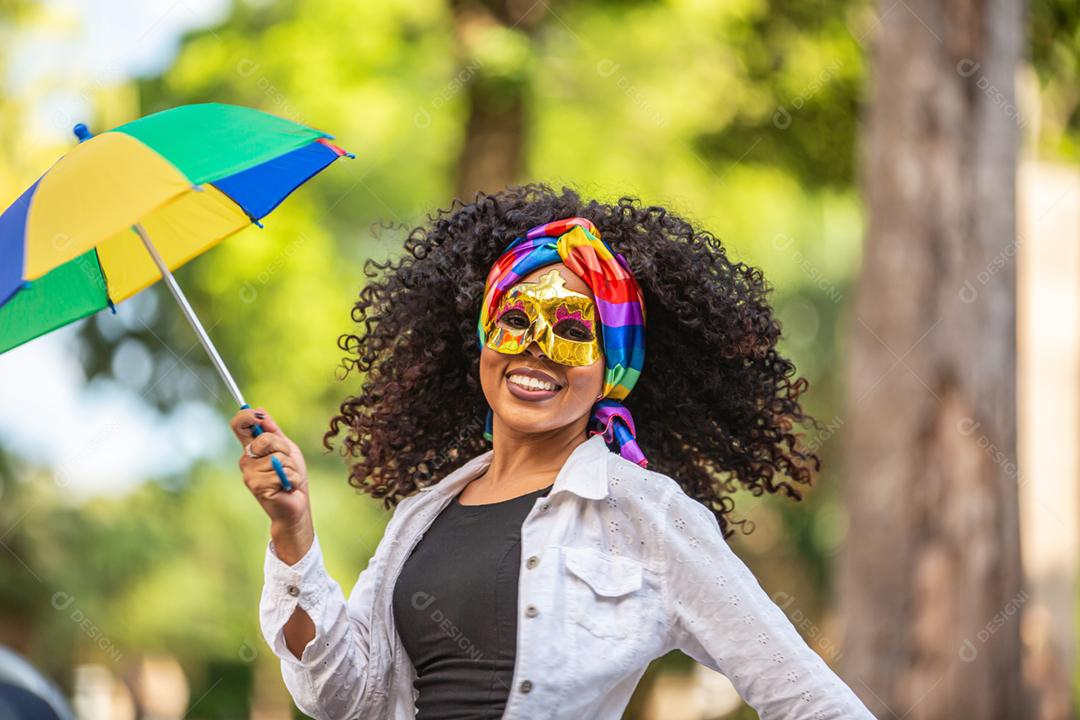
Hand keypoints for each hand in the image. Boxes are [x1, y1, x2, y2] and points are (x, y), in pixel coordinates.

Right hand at [230, 407, 312, 562]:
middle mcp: (246, 460)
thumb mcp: (287, 448)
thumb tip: (259, 410)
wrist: (297, 503)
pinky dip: (292, 478)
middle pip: (264, 439)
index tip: (257, 416)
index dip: (245, 416)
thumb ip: (273, 431)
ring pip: (276, 458)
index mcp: (252, 448)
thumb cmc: (291, 475)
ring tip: (287, 478)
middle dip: (283, 448)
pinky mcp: (257, 486)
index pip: (238, 425)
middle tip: (286, 463)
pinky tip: (287, 487)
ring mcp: (249, 474)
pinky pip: (281, 472)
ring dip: (290, 467)